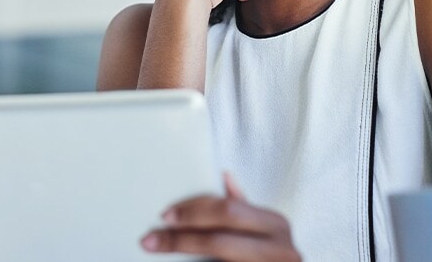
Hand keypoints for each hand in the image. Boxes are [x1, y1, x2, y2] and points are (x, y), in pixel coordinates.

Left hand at [141, 172, 300, 261]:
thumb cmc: (272, 252)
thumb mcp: (264, 227)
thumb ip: (243, 207)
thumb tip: (225, 176)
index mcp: (276, 224)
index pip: (228, 211)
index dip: (193, 212)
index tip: (164, 216)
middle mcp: (280, 248)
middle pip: (219, 240)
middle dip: (181, 239)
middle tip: (151, 239)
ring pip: (218, 257)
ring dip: (185, 253)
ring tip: (158, 249)